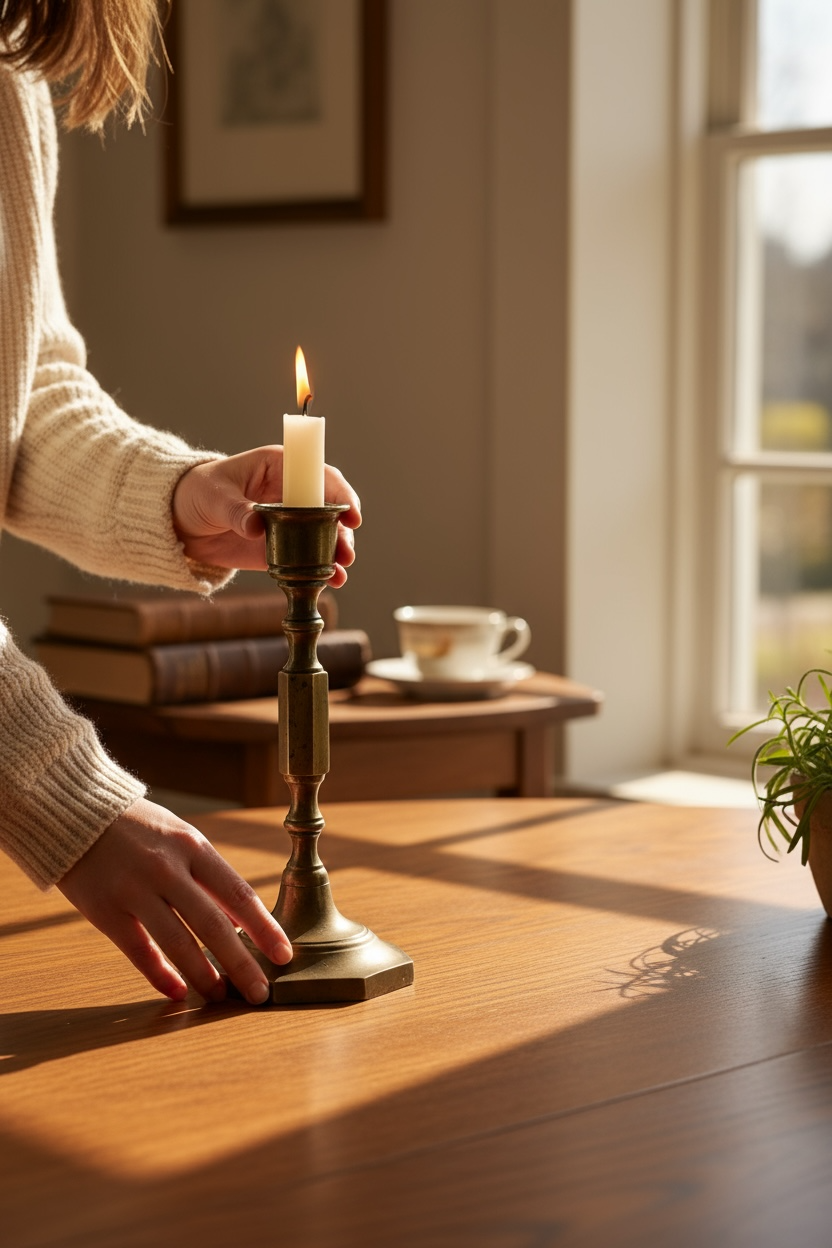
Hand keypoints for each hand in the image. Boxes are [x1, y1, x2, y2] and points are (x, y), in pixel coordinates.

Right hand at [57, 798, 291, 1003]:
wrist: (75, 813)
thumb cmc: (138, 828)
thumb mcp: (181, 838)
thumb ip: (209, 879)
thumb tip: (242, 922)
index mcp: (192, 846)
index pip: (238, 894)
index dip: (264, 928)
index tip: (284, 955)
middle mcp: (166, 869)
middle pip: (212, 924)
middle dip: (241, 963)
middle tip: (260, 992)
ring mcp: (134, 890)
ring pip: (177, 942)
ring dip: (203, 974)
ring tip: (220, 996)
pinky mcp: (105, 910)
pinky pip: (138, 950)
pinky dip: (159, 975)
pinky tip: (177, 992)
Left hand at [172, 445, 360, 585]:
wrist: (178, 521)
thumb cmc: (196, 493)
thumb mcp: (214, 497)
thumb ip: (237, 510)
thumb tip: (256, 526)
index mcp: (279, 467)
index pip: (319, 475)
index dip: (340, 493)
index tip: (351, 515)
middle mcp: (291, 493)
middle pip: (329, 509)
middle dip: (342, 532)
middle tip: (347, 554)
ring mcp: (288, 521)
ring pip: (323, 535)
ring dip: (335, 553)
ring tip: (341, 572)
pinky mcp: (280, 547)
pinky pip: (306, 557)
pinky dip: (319, 569)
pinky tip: (330, 582)